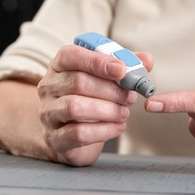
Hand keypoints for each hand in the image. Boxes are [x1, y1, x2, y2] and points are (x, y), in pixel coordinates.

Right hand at [37, 44, 152, 166]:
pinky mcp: (54, 138)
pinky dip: (104, 130)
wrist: (69, 132)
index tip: (121, 69)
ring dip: (107, 110)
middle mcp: (49, 86)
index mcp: (60, 65)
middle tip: (130, 96)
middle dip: (110, 90)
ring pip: (75, 107)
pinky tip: (118, 127)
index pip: (72, 55)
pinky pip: (78, 133)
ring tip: (124, 112)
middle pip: (77, 82)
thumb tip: (146, 59)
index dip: (97, 61)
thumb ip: (126, 66)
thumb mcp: (105, 78)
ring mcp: (48, 113)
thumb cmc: (89, 98)